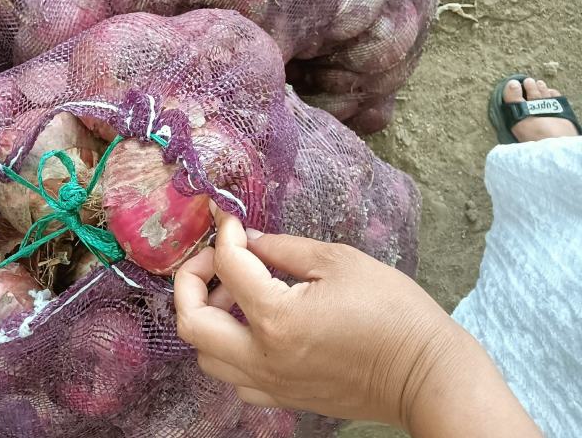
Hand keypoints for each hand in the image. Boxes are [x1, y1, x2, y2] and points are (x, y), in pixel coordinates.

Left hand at [174, 206, 541, 436]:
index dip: (224, 233)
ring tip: (236, 293)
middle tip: (216, 259)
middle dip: (191, 281)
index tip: (229, 218)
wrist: (426, 375)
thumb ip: (284, 248)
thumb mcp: (340, 262)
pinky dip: (229, 350)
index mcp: (278, 318)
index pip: (227, 266)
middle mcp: (264, 357)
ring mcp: (271, 383)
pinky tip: (254, 327)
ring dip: (207, 317)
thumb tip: (248, 239)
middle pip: (191, 322)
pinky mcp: (284, 398)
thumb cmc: (394, 313)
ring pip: (205, 355)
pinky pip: (235, 379)